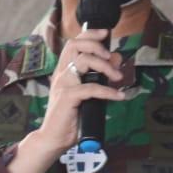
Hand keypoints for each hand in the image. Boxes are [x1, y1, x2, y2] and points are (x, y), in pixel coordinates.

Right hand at [10, 29, 127, 172]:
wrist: (54, 139)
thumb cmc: (70, 118)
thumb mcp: (88, 94)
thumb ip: (100, 77)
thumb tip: (116, 59)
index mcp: (64, 71)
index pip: (74, 43)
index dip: (89, 34)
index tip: (105, 34)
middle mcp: (62, 74)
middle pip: (76, 45)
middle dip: (97, 45)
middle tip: (111, 57)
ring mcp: (63, 85)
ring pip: (84, 62)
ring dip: (105, 66)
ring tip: (118, 77)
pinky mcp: (67, 97)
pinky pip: (91, 88)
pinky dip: (107, 91)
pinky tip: (118, 96)